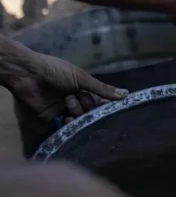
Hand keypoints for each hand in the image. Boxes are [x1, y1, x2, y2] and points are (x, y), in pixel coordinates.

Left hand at [1, 43, 127, 121]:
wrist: (28, 74)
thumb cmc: (55, 71)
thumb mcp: (81, 78)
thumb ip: (102, 89)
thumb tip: (126, 94)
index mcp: (82, 87)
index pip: (99, 99)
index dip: (104, 103)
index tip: (112, 106)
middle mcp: (74, 98)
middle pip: (90, 110)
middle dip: (87, 105)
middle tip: (80, 97)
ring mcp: (63, 108)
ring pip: (80, 117)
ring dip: (76, 110)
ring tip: (68, 100)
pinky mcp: (52, 117)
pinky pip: (66, 125)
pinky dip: (70, 123)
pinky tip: (67, 117)